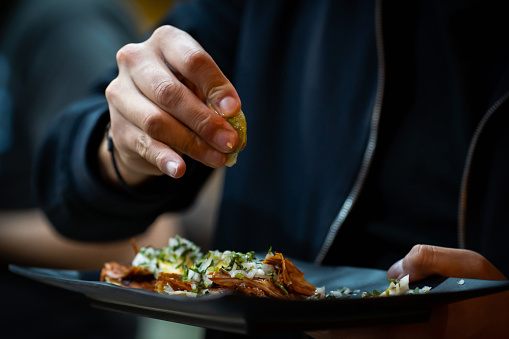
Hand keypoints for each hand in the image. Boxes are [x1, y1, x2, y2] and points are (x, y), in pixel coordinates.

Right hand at [99, 25, 240, 186]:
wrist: (142, 115)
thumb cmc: (182, 93)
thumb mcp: (201, 88)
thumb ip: (216, 101)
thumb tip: (233, 124)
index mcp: (165, 42)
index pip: (192, 60)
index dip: (215, 86)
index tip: (233, 110)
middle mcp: (136, 60)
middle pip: (170, 93)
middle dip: (204, 121)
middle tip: (229, 142)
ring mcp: (120, 93)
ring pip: (156, 121)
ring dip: (192, 144)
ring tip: (217, 158)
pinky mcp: (117, 126)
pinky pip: (144, 144)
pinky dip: (165, 159)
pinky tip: (180, 170)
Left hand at [309, 245, 508, 337]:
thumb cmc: (493, 296)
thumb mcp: (469, 265)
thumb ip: (430, 260)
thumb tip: (393, 272)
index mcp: (425, 327)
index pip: (370, 331)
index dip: (337, 326)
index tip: (311, 318)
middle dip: (330, 332)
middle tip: (302, 316)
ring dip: (341, 333)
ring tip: (314, 318)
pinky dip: (358, 331)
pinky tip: (344, 318)